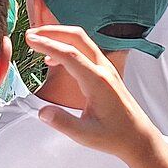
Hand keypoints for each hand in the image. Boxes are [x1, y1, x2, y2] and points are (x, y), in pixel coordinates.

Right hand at [27, 26, 162, 162]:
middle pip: (77, 37)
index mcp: (98, 82)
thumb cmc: (115, 135)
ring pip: (82, 41)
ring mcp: (106, 68)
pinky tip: (53, 60)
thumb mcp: (85, 134)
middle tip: (31, 34)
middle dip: (53, 31)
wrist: (137, 136)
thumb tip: (42, 112)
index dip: (48, 44)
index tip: (30, 40)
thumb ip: (62, 122)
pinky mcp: (105, 72)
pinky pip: (85, 50)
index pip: (69, 54)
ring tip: (38, 42)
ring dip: (60, 36)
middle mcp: (103, 70)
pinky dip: (67, 47)